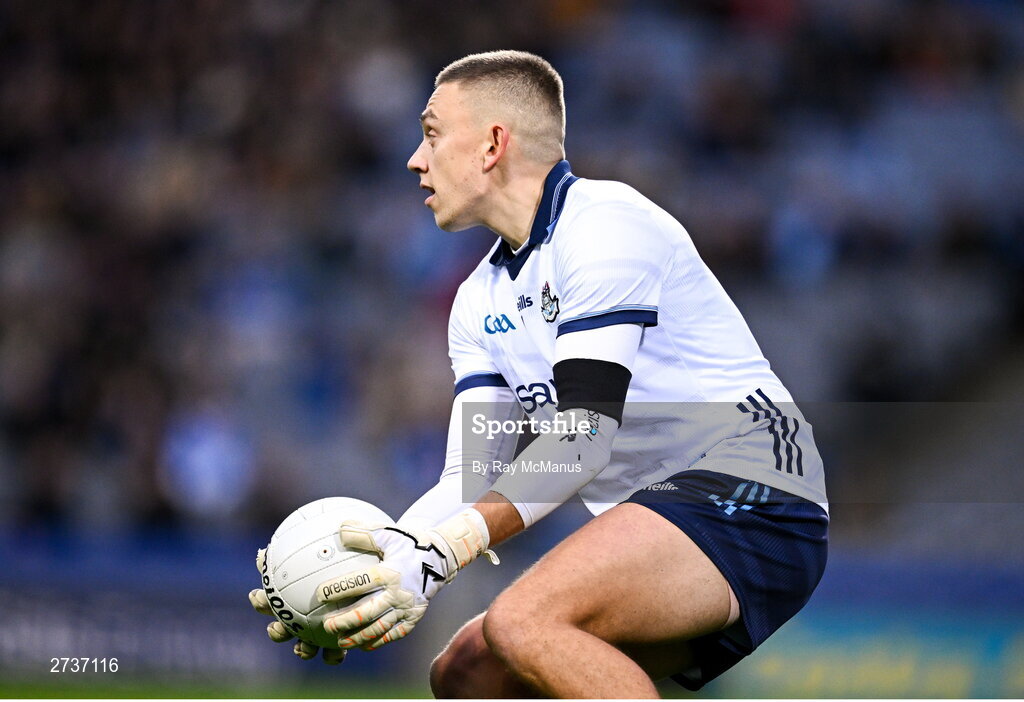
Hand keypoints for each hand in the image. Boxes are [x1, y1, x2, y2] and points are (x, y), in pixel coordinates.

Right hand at [249, 548, 346, 664]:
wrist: (380, 578)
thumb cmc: (355, 557)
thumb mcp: (342, 545)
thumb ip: (317, 545)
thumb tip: (293, 538)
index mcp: (295, 596)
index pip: (270, 598)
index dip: (260, 599)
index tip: (257, 595)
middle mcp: (302, 617)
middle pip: (280, 628)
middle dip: (276, 631)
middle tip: (276, 627)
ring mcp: (319, 632)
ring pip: (304, 647)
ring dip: (301, 650)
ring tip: (304, 647)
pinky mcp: (340, 643)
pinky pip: (334, 654)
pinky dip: (332, 655)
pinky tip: (339, 650)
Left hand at [317, 509, 495, 650]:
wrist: (440, 557)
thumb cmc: (409, 543)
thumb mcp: (389, 533)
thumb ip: (364, 533)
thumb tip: (339, 530)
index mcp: (390, 572)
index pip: (360, 582)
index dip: (338, 589)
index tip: (320, 594)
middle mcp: (398, 593)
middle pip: (367, 611)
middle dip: (345, 621)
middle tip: (327, 626)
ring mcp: (407, 607)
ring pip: (379, 627)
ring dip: (358, 636)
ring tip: (340, 642)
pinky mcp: (414, 617)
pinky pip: (395, 634)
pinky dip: (379, 641)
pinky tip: (364, 645)